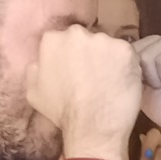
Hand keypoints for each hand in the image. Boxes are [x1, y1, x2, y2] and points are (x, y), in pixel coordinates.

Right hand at [27, 26, 141, 159]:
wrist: (92, 126)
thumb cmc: (61, 112)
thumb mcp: (33, 91)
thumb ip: (35, 69)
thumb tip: (39, 62)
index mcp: (52, 39)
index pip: (64, 40)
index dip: (73, 56)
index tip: (77, 70)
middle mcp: (76, 33)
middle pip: (87, 39)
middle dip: (90, 54)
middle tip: (94, 76)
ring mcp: (103, 40)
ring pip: (108, 46)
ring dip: (110, 59)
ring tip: (110, 81)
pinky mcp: (125, 50)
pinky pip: (127, 55)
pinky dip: (127, 67)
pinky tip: (122, 83)